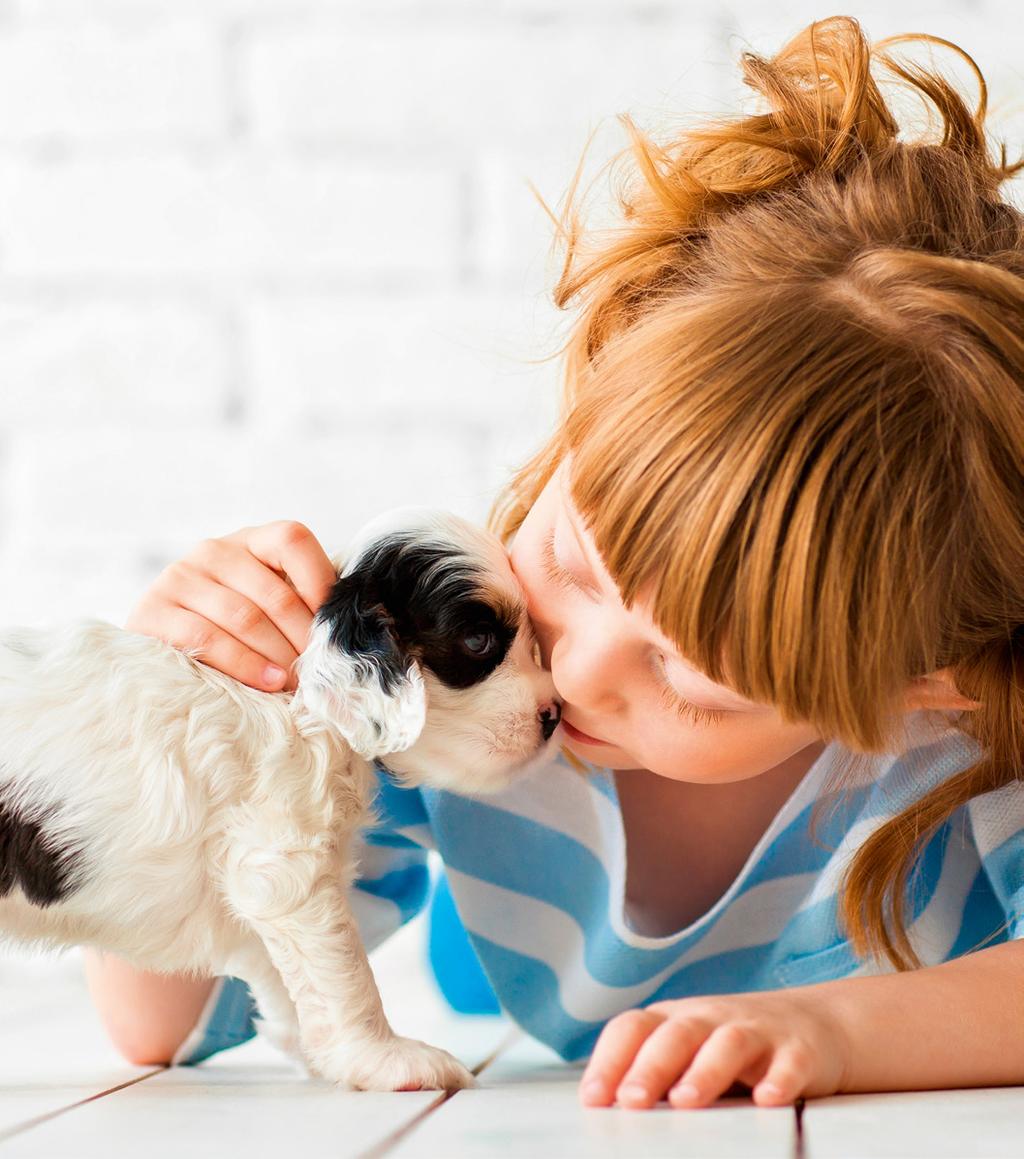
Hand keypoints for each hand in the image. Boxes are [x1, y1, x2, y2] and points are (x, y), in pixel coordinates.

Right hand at [126, 521, 336, 692]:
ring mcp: (181, 576)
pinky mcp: (153, 609)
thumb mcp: (269, 602)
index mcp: (251, 540)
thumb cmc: (237, 628)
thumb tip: (353, 630)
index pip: (293, 540)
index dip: (321, 582)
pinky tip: (269, 683)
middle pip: (274, 593)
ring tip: (299, 683)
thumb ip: (303, 604)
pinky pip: (207, 639)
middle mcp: (214, 550)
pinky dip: (245, 665)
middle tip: (323, 671)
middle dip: (305, 638)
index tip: (336, 625)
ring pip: (244, 618)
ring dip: (279, 656)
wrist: (165, 642)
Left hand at [580, 989, 850, 1109]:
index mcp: (676, 1019)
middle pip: (676, 1034)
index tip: (593, 1098)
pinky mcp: (798, 1050)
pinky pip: (789, 1062)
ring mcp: (756, 1030)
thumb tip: (606, 1109)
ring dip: (705, 1071)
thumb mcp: (691, 1052)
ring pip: (728, 1042)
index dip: (609, 1060)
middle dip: (650, 1067)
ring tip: (685, 1101)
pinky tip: (767, 1099)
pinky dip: (779, 1079)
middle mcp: (711, 1019)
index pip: (633, 1028)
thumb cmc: (738, 1046)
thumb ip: (656, 1075)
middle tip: (631, 1101)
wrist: (817, 1022)